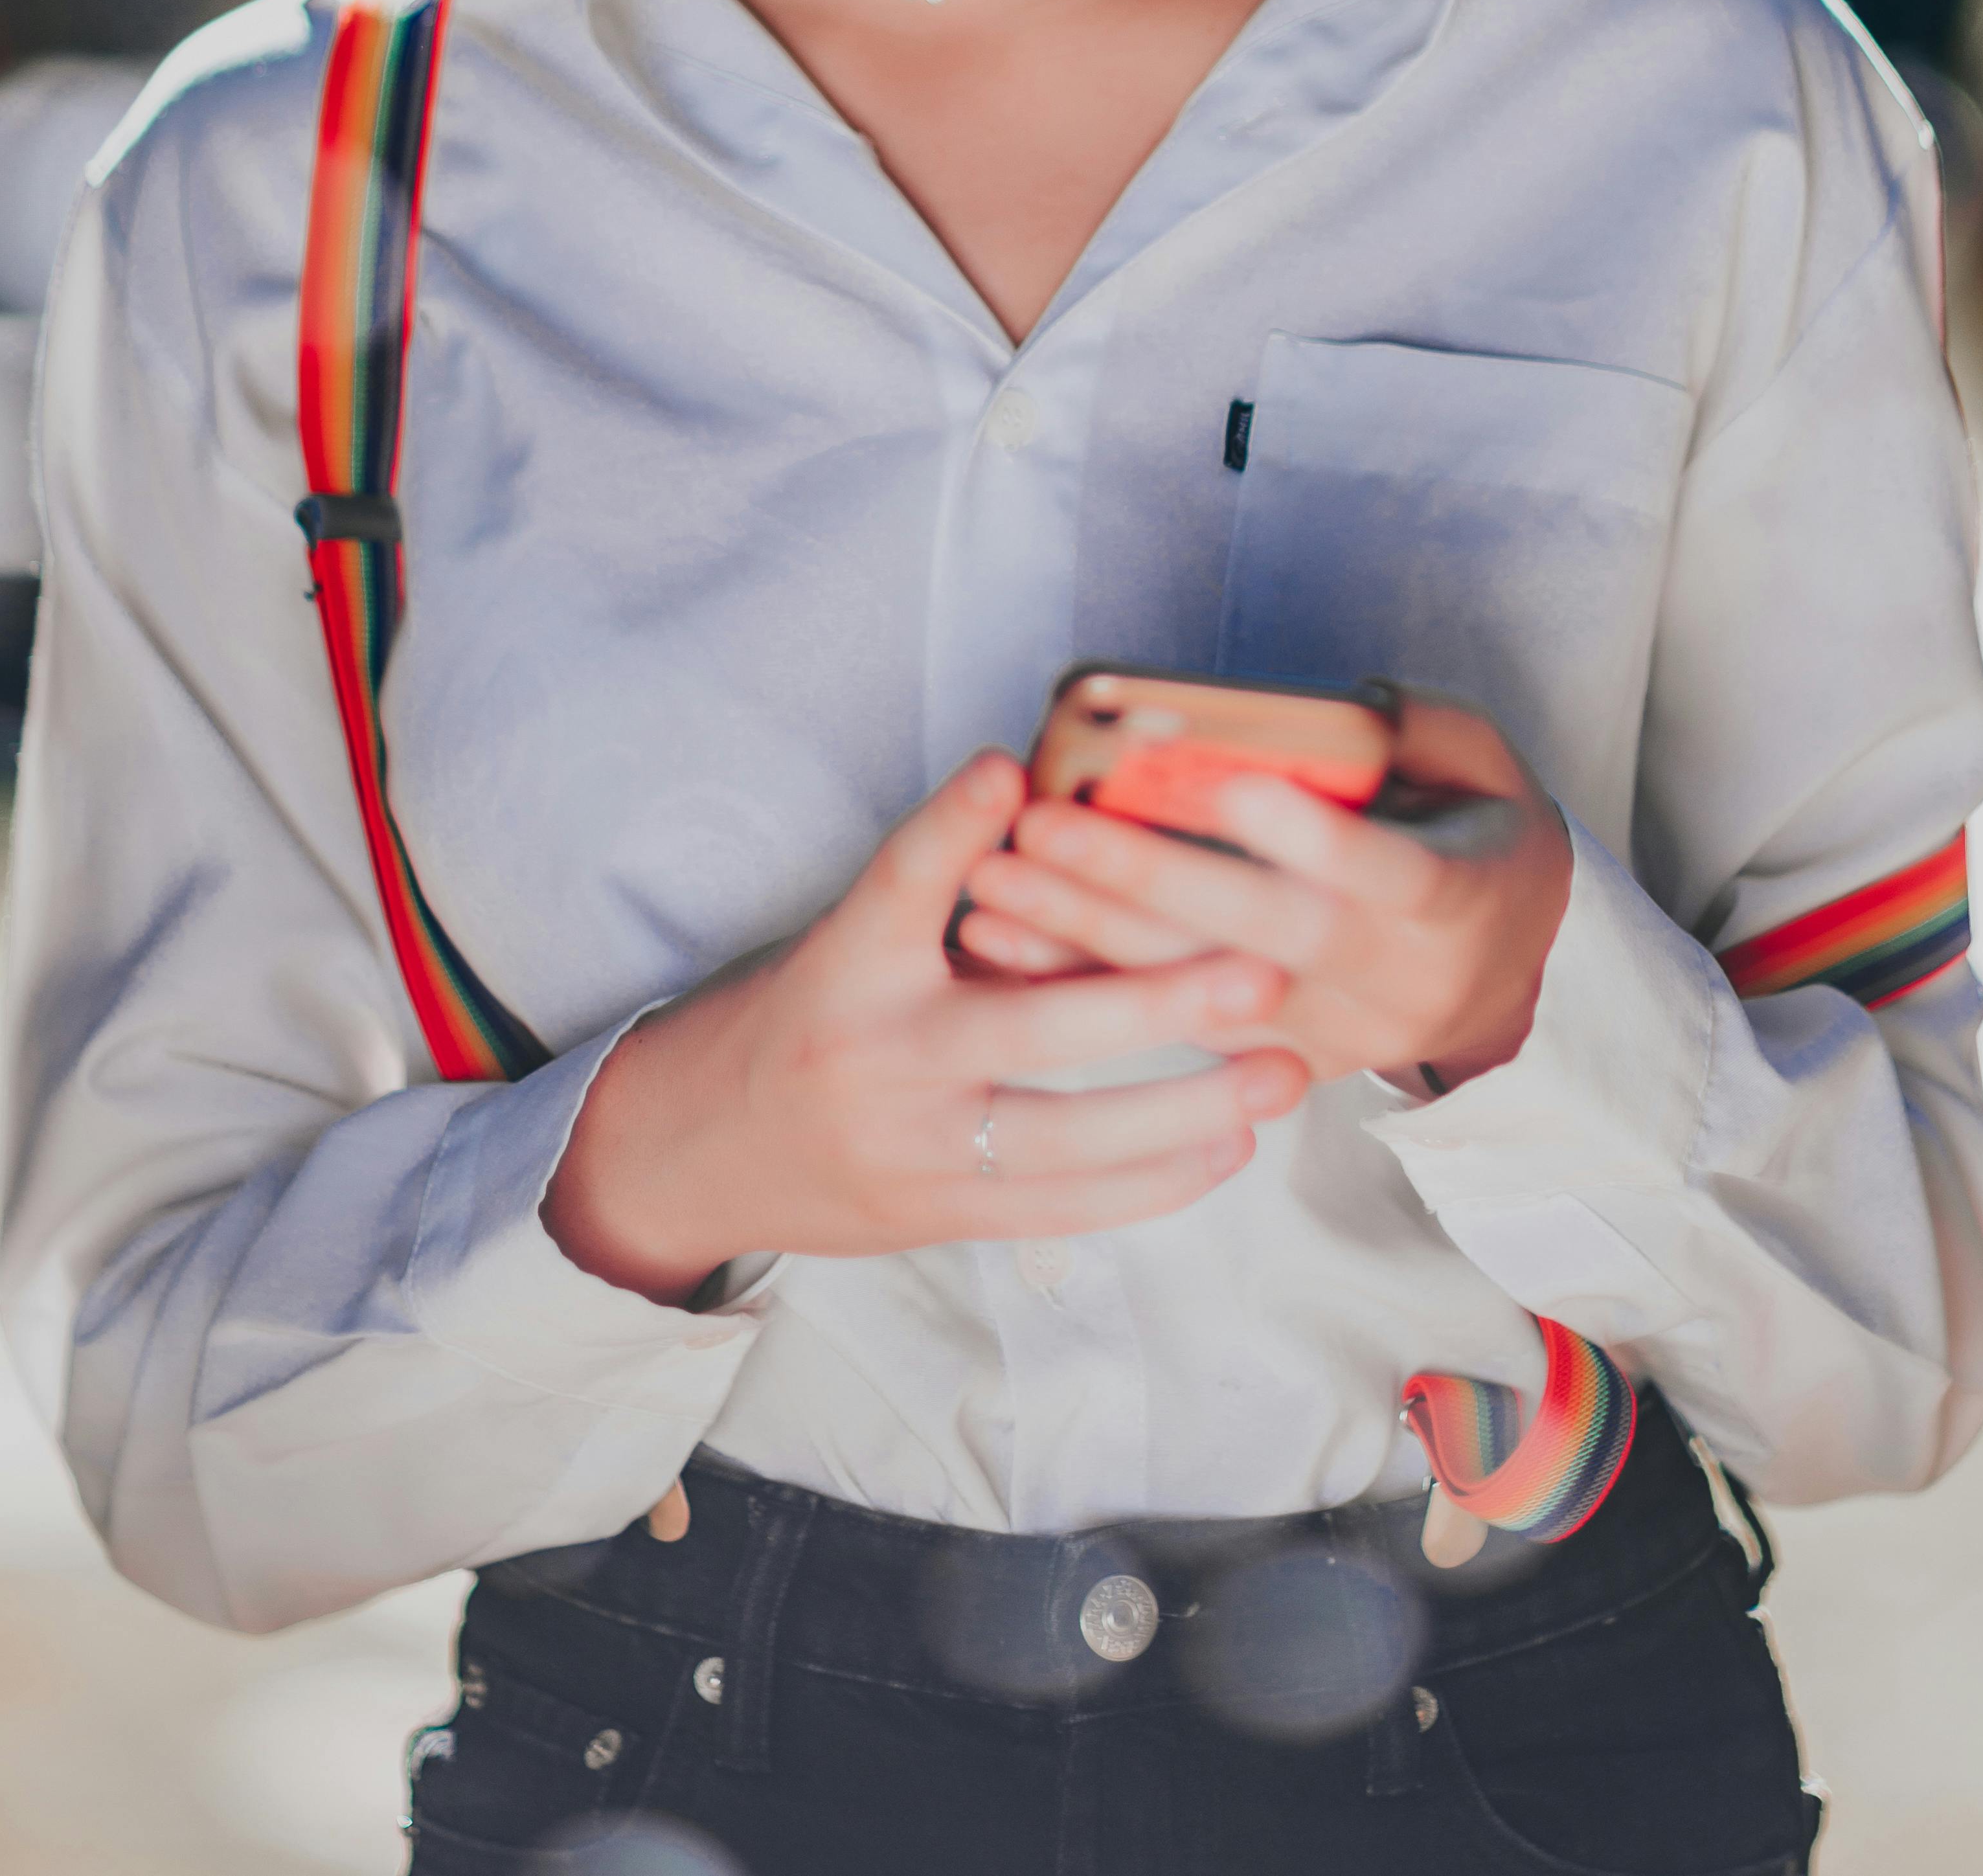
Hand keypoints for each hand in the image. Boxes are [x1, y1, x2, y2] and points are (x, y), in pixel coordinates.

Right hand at [542, 752, 1310, 1304]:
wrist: (699, 1152)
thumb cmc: (807, 1020)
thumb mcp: (853, 940)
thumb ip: (949, 895)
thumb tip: (1066, 815)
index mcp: (848, 962)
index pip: (899, 880)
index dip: (952, 824)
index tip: (1005, 769)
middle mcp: (877, 1054)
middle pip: (1026, 1026)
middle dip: (1157, 1002)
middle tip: (1261, 970)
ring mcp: (909, 1147)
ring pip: (1068, 1138)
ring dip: (1190, 1108)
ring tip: (1284, 1071)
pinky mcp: (937, 1214)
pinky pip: (1063, 1207)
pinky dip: (1153, 1181)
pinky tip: (1227, 1147)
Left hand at [951, 698, 1570, 1094]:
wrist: (1503, 974)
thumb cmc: (1481, 837)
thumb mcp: (1487, 766)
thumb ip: (1420, 730)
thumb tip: (1342, 701)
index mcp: (1455, 902)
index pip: (1386, 872)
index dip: (1311, 837)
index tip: (1229, 784)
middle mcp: (1393, 982)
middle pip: (1265, 937)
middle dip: (1150, 881)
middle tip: (1047, 823)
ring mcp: (1332, 1035)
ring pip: (1200, 995)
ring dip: (1088, 937)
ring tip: (994, 878)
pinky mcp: (1278, 1062)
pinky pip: (1171, 1029)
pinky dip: (1087, 981)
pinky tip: (1006, 940)